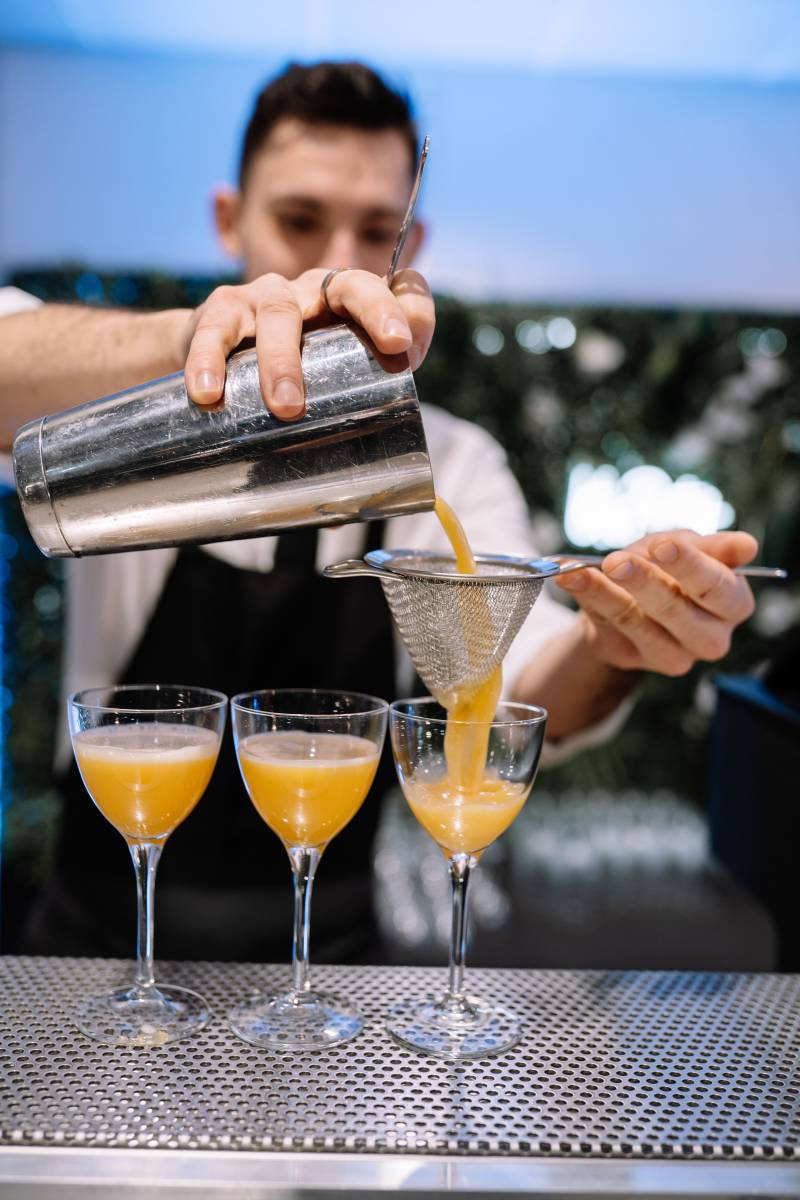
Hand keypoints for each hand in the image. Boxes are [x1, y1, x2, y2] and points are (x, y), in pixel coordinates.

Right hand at [181, 268, 433, 417]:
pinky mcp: (220, 311)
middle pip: (349, 285)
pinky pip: (215, 333)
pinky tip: (208, 393)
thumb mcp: (331, 375)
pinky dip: (209, 362)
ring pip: (280, 315)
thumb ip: (367, 386)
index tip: (407, 347)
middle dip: (373, 314)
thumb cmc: (289, 369)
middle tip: (391, 351)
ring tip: (286, 406)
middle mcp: (313, 289)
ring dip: (282, 361)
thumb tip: (387, 411)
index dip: (407, 308)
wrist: (210, 356)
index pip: (392, 287)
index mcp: (348, 299)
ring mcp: (266, 295)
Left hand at [555, 530, 757, 675]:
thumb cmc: (668, 564)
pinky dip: (587, 597)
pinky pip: (610, 626)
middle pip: (679, 611)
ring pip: (640, 623)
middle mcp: (711, 636)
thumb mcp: (689, 545)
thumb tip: (747, 546)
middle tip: (617, 561)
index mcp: (733, 602)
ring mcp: (675, 655)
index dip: (690, 566)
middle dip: (646, 583)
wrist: (631, 589)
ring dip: (608, 592)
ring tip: (581, 570)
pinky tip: (569, 577)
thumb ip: (712, 547)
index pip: (718, 587)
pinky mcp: (638, 659)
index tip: (663, 546)